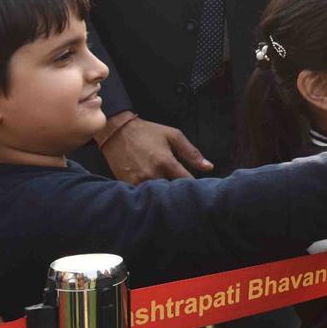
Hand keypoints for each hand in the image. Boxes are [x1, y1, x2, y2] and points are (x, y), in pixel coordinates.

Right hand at [96, 112, 212, 183]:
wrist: (117, 132)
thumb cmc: (147, 132)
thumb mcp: (173, 136)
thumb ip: (191, 153)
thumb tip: (209, 167)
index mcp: (165, 162)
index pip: (186, 181)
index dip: (194, 185)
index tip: (199, 187)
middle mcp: (152, 174)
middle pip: (172, 192)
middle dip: (179, 191)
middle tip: (185, 189)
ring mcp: (138, 181)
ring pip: (157, 195)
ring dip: (165, 194)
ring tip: (170, 191)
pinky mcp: (127, 185)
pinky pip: (143, 194)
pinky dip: (150, 194)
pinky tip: (155, 189)